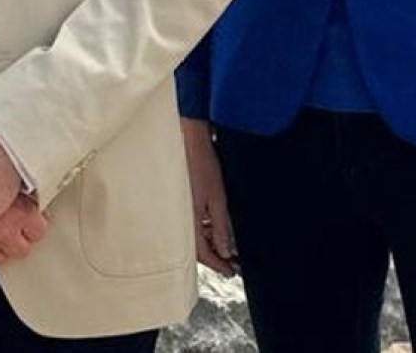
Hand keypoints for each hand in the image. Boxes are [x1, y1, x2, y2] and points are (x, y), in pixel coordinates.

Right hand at [181, 118, 237, 275]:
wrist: (191, 143)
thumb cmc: (203, 168)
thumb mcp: (217, 201)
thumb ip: (221, 228)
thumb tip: (225, 251)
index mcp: (188, 220)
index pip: (202, 253)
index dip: (218, 265)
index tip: (231, 272)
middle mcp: (182, 218)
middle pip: (198, 247)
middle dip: (217, 258)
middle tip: (234, 266)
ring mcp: (183, 210)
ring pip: (197, 236)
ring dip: (213, 245)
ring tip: (232, 252)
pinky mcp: (185, 203)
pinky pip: (195, 224)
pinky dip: (207, 231)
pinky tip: (219, 232)